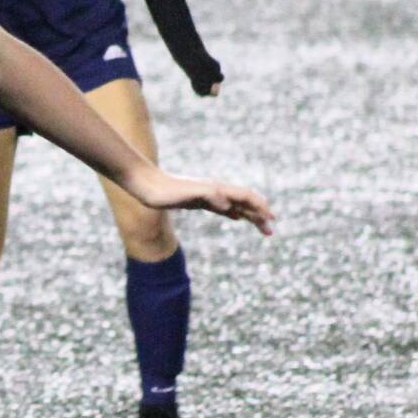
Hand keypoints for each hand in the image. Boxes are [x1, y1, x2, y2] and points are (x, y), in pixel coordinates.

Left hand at [129, 169, 273, 235]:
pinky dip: (233, 212)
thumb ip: (209, 196)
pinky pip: (221, 207)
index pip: (246, 197)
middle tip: (271, 232)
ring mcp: (206, 196)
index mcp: (217, 189)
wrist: (145, 185)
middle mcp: (215, 191)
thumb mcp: (188, 194)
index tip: (272, 220)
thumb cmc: (166, 190)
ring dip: (249, 215)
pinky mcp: (197, 201)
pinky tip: (235, 217)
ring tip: (261, 228)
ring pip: (235, 205)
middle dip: (259, 216)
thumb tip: (229, 205)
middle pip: (244, 202)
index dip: (260, 207)